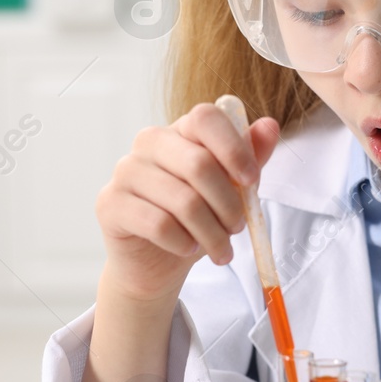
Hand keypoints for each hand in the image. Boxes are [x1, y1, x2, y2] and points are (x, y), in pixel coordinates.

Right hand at [95, 103, 281, 304]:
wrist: (155, 263)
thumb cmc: (194, 221)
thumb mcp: (230, 190)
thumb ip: (249, 158)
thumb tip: (270, 126)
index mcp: (180, 130)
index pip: (206, 118)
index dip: (234, 149)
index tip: (251, 182)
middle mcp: (149, 143)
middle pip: (199, 164)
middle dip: (229, 204)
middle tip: (238, 228)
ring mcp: (126, 171)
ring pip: (183, 201)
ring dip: (211, 233)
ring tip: (220, 249)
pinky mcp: (110, 204)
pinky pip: (158, 225)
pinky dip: (183, 243)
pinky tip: (189, 249)